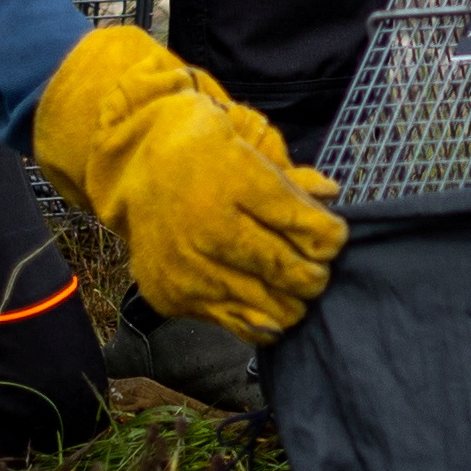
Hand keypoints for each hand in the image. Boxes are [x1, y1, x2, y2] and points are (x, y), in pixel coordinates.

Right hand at [33, 22, 342, 338]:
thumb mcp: (251, 147)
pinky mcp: (173, 297)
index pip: (309, 230)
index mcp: (238, 187)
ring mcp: (189, 269)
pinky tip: (265, 301)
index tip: (334, 237)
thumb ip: (293, 181)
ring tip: (292, 286)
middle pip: (291, 273)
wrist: (136, 164)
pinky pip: (235, 324)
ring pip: (269, 308)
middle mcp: (211, 231)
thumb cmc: (205, 152)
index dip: (332, 239)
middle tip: (317, 268)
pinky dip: (260, 319)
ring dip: (291, 300)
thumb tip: (331, 195)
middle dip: (316, 275)